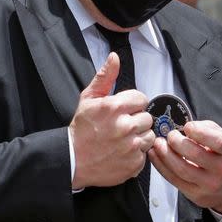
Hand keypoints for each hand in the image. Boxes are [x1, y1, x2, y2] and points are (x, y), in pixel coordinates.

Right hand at [70, 52, 154, 188]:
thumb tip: (114, 58)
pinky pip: (144, 154)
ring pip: (149, 136)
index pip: (142, 98)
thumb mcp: (88, 99)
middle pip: (147, 118)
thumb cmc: (80, 130)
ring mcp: (130, 146)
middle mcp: (125, 126)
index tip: (123, 111)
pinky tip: (121, 152)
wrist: (72, 160)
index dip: (133, 104)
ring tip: (122, 140)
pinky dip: (135, 154)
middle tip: (121, 127)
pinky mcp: (134, 163)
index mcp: (114, 107)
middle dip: (136, 121)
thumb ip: (105, 77)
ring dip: (139, 137)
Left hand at [148, 120, 221, 212]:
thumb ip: (207, 129)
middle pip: (196, 155)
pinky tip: (155, 155)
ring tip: (158, 144)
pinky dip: (161, 166)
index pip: (218, 142)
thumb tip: (186, 126)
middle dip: (177, 142)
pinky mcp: (195, 195)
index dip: (200, 132)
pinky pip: (174, 180)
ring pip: (182, 169)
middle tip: (170, 135)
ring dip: (165, 154)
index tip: (188, 126)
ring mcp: (209, 184)